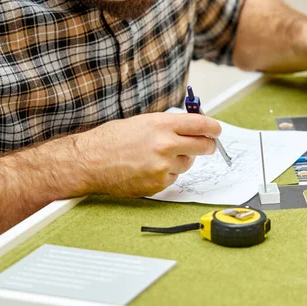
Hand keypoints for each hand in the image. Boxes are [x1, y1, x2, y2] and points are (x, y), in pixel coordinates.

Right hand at [72, 113, 219, 196]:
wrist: (90, 161)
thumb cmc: (112, 140)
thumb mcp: (142, 122)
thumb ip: (169, 125)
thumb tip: (192, 127)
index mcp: (162, 124)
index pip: (201, 124)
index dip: (213, 128)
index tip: (217, 131)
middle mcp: (166, 144)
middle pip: (204, 146)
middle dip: (207, 146)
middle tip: (206, 146)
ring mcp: (163, 166)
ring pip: (188, 164)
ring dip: (180, 161)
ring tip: (157, 157)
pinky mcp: (159, 183)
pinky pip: (174, 178)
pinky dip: (166, 174)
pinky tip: (148, 169)